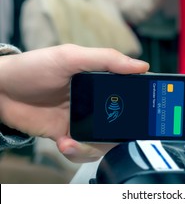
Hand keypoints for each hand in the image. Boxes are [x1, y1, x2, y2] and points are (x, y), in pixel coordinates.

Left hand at [0, 44, 148, 161]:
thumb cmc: (33, 67)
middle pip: (120, 122)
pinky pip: (82, 150)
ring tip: (74, 142)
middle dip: (118, 134)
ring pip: (103, 141)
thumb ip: (106, 59)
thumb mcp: (71, 56)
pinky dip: (77, 152)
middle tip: (111, 135)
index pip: (129, 93)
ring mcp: (81, 119)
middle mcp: (95, 101)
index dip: (140, 103)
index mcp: (100, 80)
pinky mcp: (67, 134)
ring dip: (93, 147)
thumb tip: (141, 66)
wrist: (0, 90)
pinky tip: (65, 143)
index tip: (146, 113)